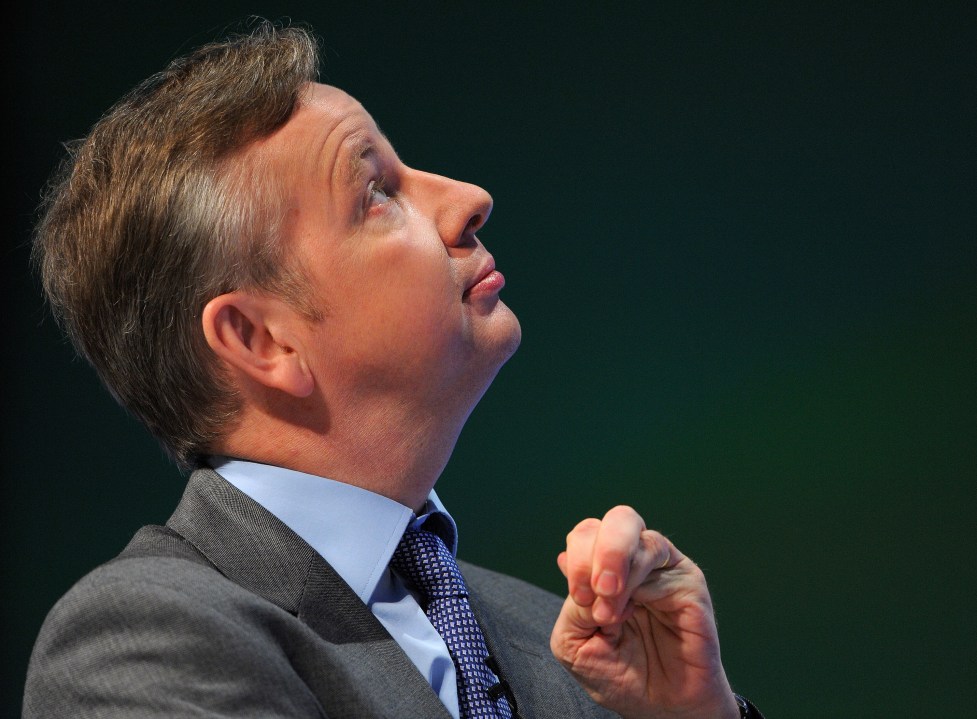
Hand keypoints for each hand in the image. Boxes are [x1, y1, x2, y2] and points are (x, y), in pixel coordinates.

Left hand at [550, 505, 738, 718]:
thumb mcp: (575, 643)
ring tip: (611, 611)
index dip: (579, 559)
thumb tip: (566, 561)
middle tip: (594, 592)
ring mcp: (662, 567)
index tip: (579, 598)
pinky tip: (632, 611)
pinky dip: (638, 580)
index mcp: (604, 570)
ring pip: (634, 531)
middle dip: (596, 549)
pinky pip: (660, 557)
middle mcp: (634, 562)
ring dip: (614, 565)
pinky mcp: (687, 581)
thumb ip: (573, 604)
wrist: (660, 709)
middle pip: (616, 519)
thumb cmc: (619, 675)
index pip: (588, 535)